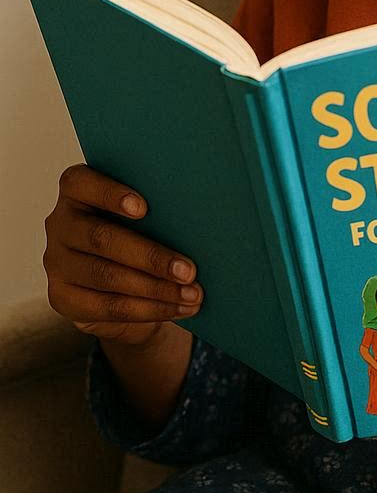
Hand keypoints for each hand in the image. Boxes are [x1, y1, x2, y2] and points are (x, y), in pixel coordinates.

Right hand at [43, 164, 202, 347]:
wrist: (120, 278)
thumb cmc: (143, 229)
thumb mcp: (146, 212)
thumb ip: (158, 206)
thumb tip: (203, 217)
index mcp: (78, 191)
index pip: (80, 183)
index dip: (110, 194)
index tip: (144, 208)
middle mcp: (61, 224)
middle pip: (102, 238)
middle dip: (151, 257)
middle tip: (190, 270)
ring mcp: (57, 262)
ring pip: (107, 277)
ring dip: (156, 289)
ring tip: (193, 294)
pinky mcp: (62, 297)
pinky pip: (107, 306)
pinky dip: (148, 309)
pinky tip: (178, 309)